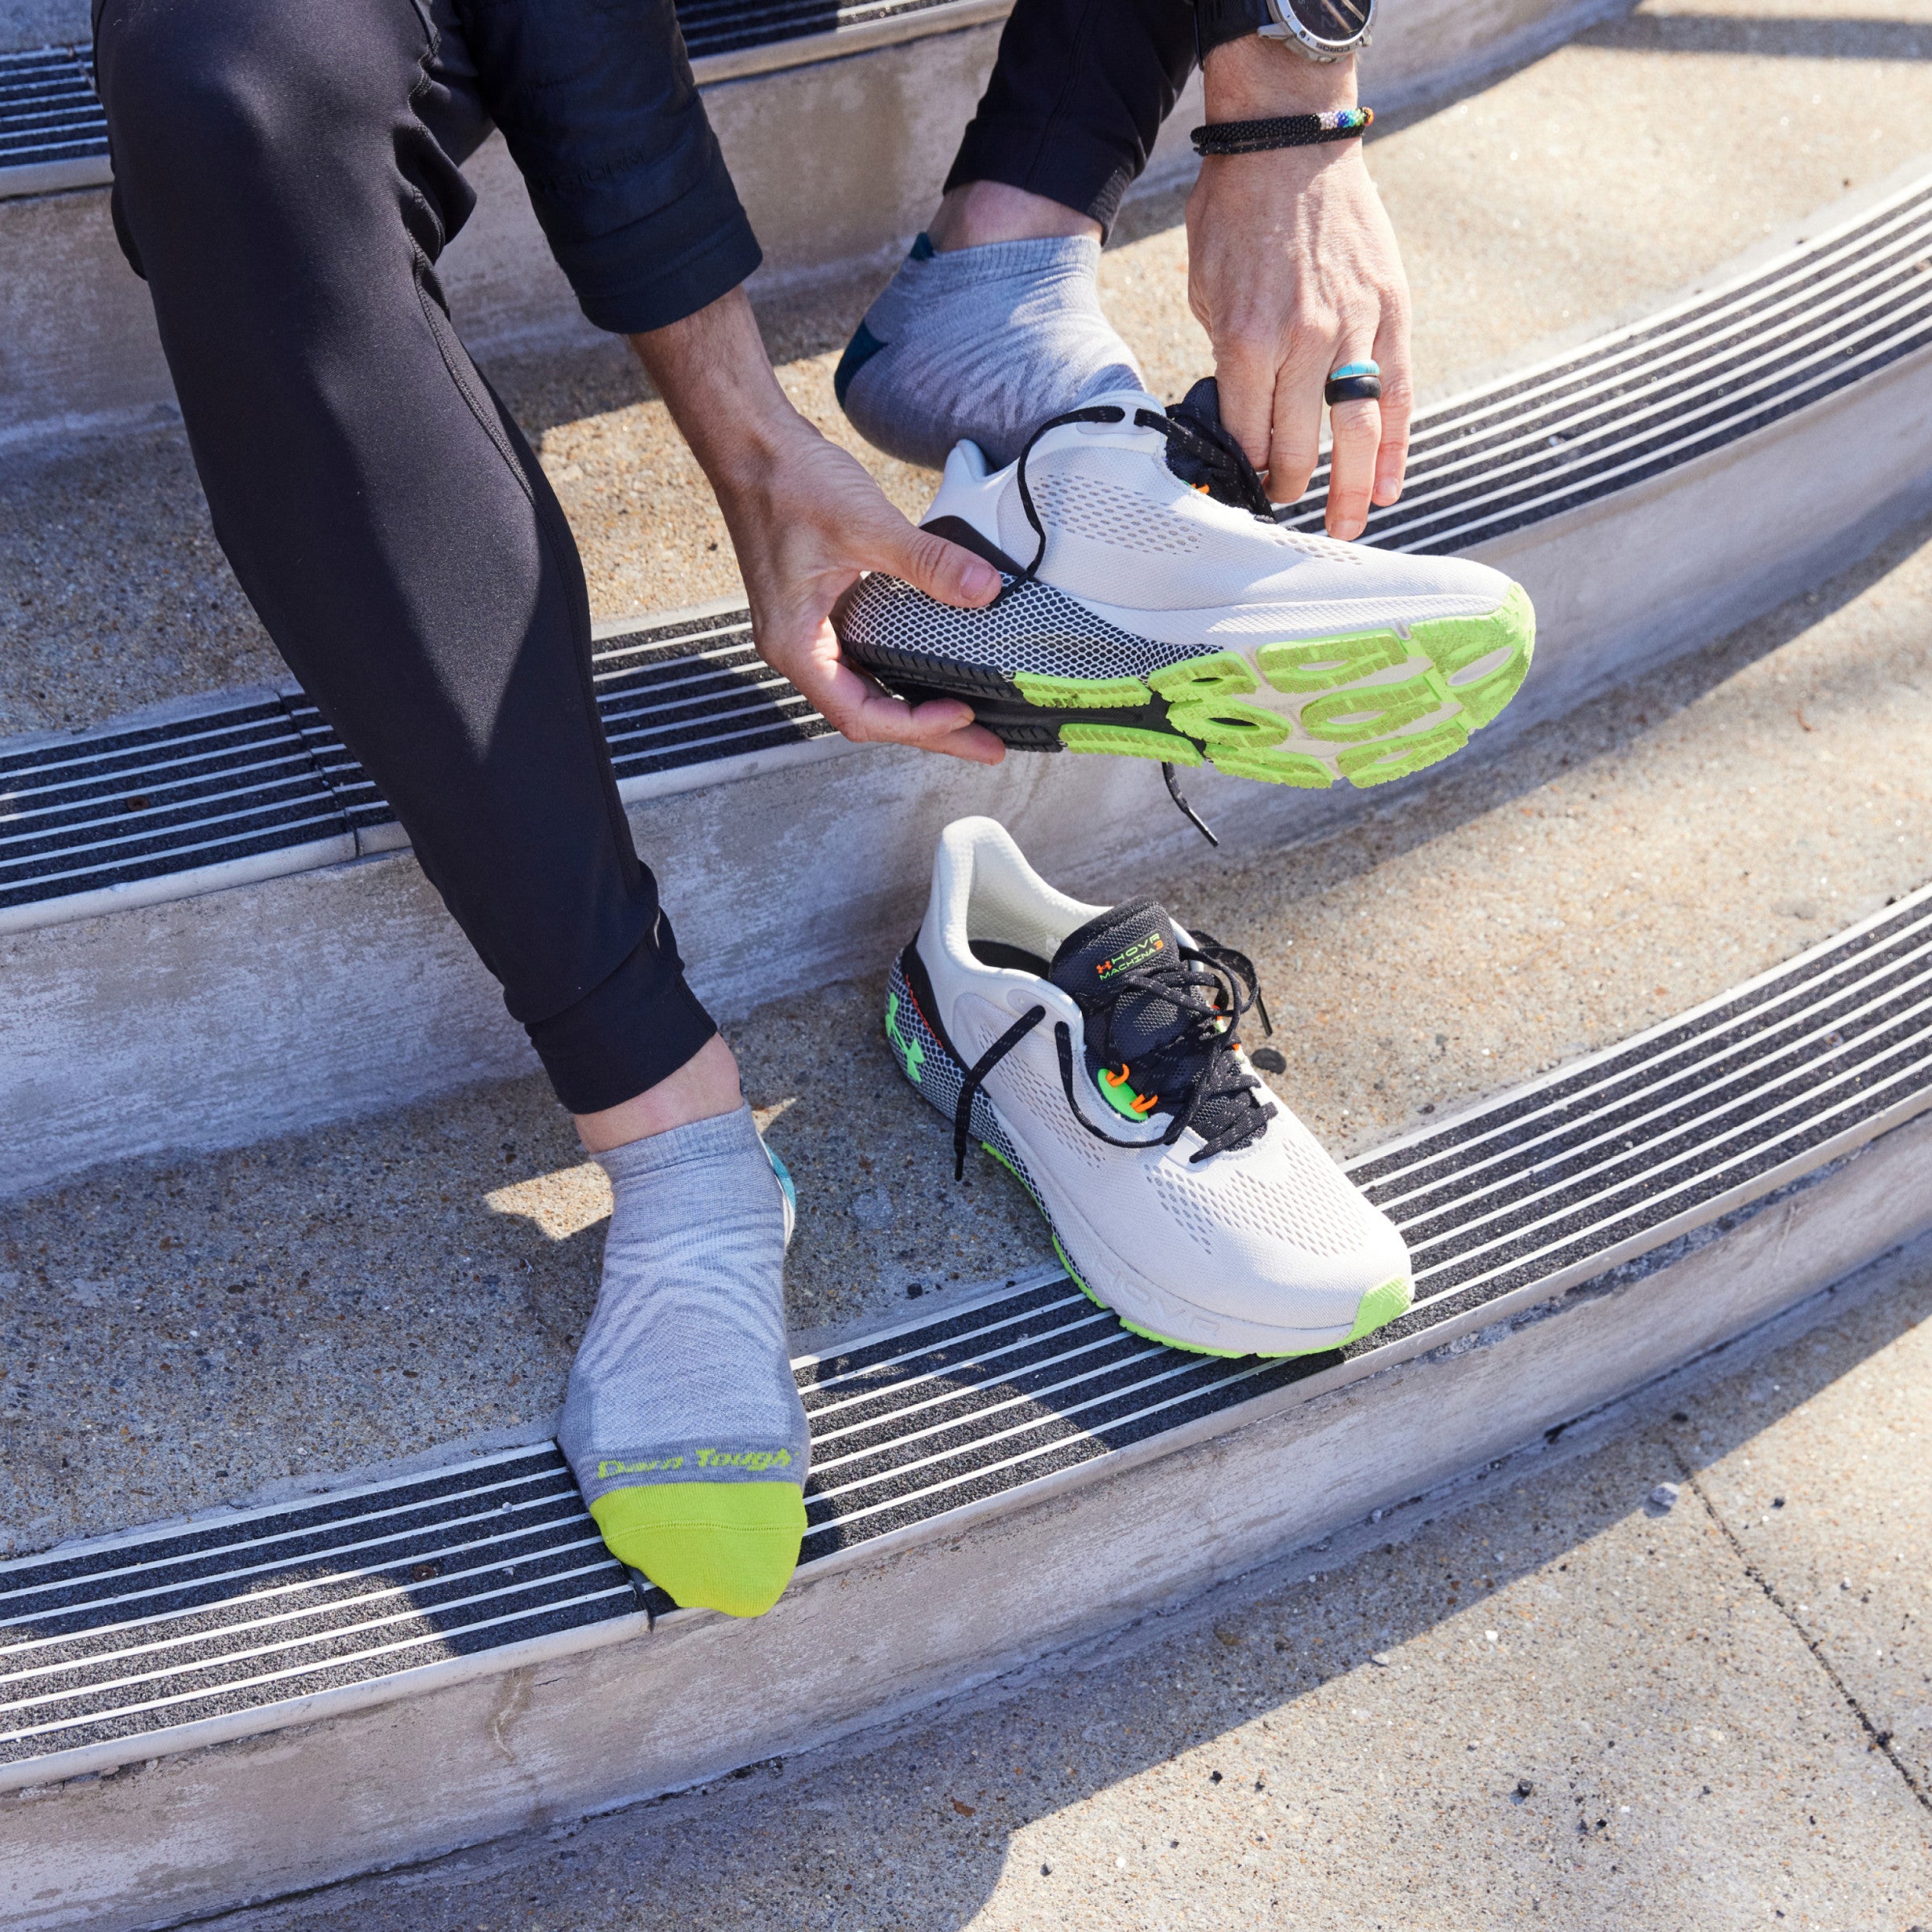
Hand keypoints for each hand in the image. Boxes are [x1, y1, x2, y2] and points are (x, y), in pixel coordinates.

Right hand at [629, 290, 1006, 763]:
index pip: (860, 715)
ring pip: (867, 691)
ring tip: (969, 721)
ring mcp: (809, 633)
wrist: (754, 447)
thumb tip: (984, 591)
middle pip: (869, 713)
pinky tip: (935, 675)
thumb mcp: (867, 525)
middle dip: (929, 732)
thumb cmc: (788, 485)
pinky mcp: (822, 613)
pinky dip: (901, 675)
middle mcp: (799, 650)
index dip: (916, 726)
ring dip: (916, 708)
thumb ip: (928, 563)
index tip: (964, 717)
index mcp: (797, 646)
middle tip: (987, 746)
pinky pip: (864, 661)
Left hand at [1186, 38, 1412, 536]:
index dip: (1242, 473)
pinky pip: (1399, 394)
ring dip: (1351, 492)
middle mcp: (1304, 342)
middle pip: (1297, 446)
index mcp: (1247, 340)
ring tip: (1344, 529)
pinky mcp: (1391, 312)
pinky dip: (1397, 447)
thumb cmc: (1236, 214)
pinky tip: (1391, 487)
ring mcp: (1354, 328)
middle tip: (1280, 507)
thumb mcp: (1204, 290)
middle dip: (1285, 487)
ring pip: (1356, 433)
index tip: (1240, 492)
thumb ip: (1224, 358)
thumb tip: (1237, 416)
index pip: (1246, 437)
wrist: (1290, 143)